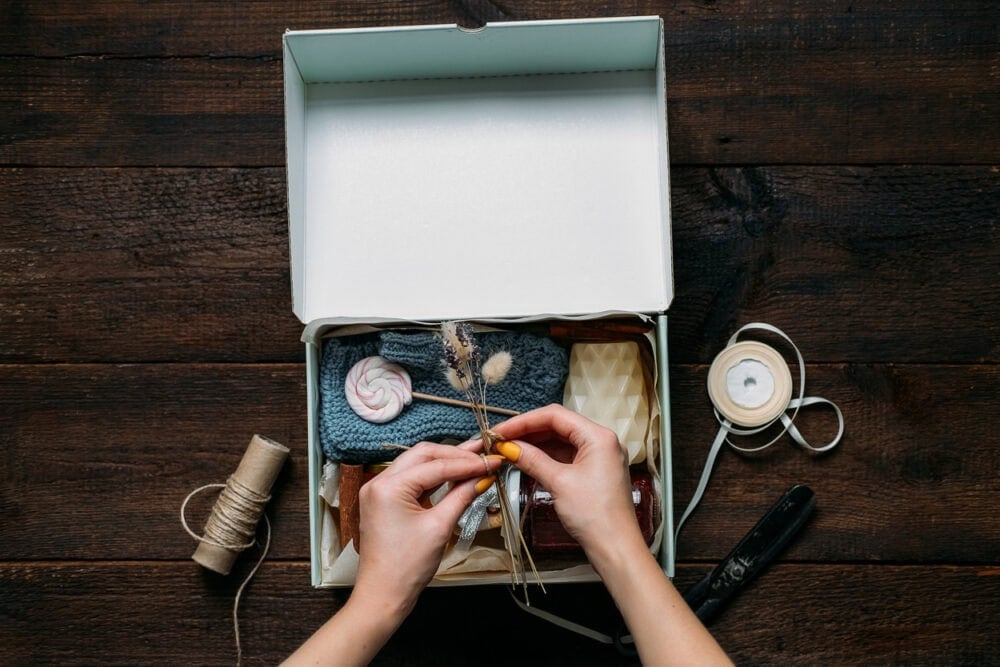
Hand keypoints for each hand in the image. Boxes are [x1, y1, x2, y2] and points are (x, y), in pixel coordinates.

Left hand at [284, 442, 502, 666]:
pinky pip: (411, 479)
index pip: (436, 465)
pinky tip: (455, 475)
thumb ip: (462, 495)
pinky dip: (433, 477)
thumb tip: (483, 476)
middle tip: (483, 456)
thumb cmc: (408, 566)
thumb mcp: (440, 527)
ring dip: (445, 462)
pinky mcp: (384, 501)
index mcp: (389, 486)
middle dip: (455, 455)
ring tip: (473, 460)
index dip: (468, 463)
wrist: (383, 595)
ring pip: (417, 464)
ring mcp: (379, 490)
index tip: (493, 460)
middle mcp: (379, 481)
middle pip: (423, 455)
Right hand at [490, 404, 646, 570]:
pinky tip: (526, 459)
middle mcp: (601, 441)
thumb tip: (509, 447)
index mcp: (599, 436)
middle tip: (500, 439)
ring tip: (508, 449)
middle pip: (558, 426)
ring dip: (535, 444)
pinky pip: (566, 456)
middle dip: (528, 431)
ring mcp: (598, 457)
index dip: (524, 421)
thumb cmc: (595, 515)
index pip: (555, 416)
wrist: (615, 548)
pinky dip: (545, 457)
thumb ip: (532, 460)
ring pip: (561, 441)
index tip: (500, 431)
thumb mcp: (559, 483)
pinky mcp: (593, 472)